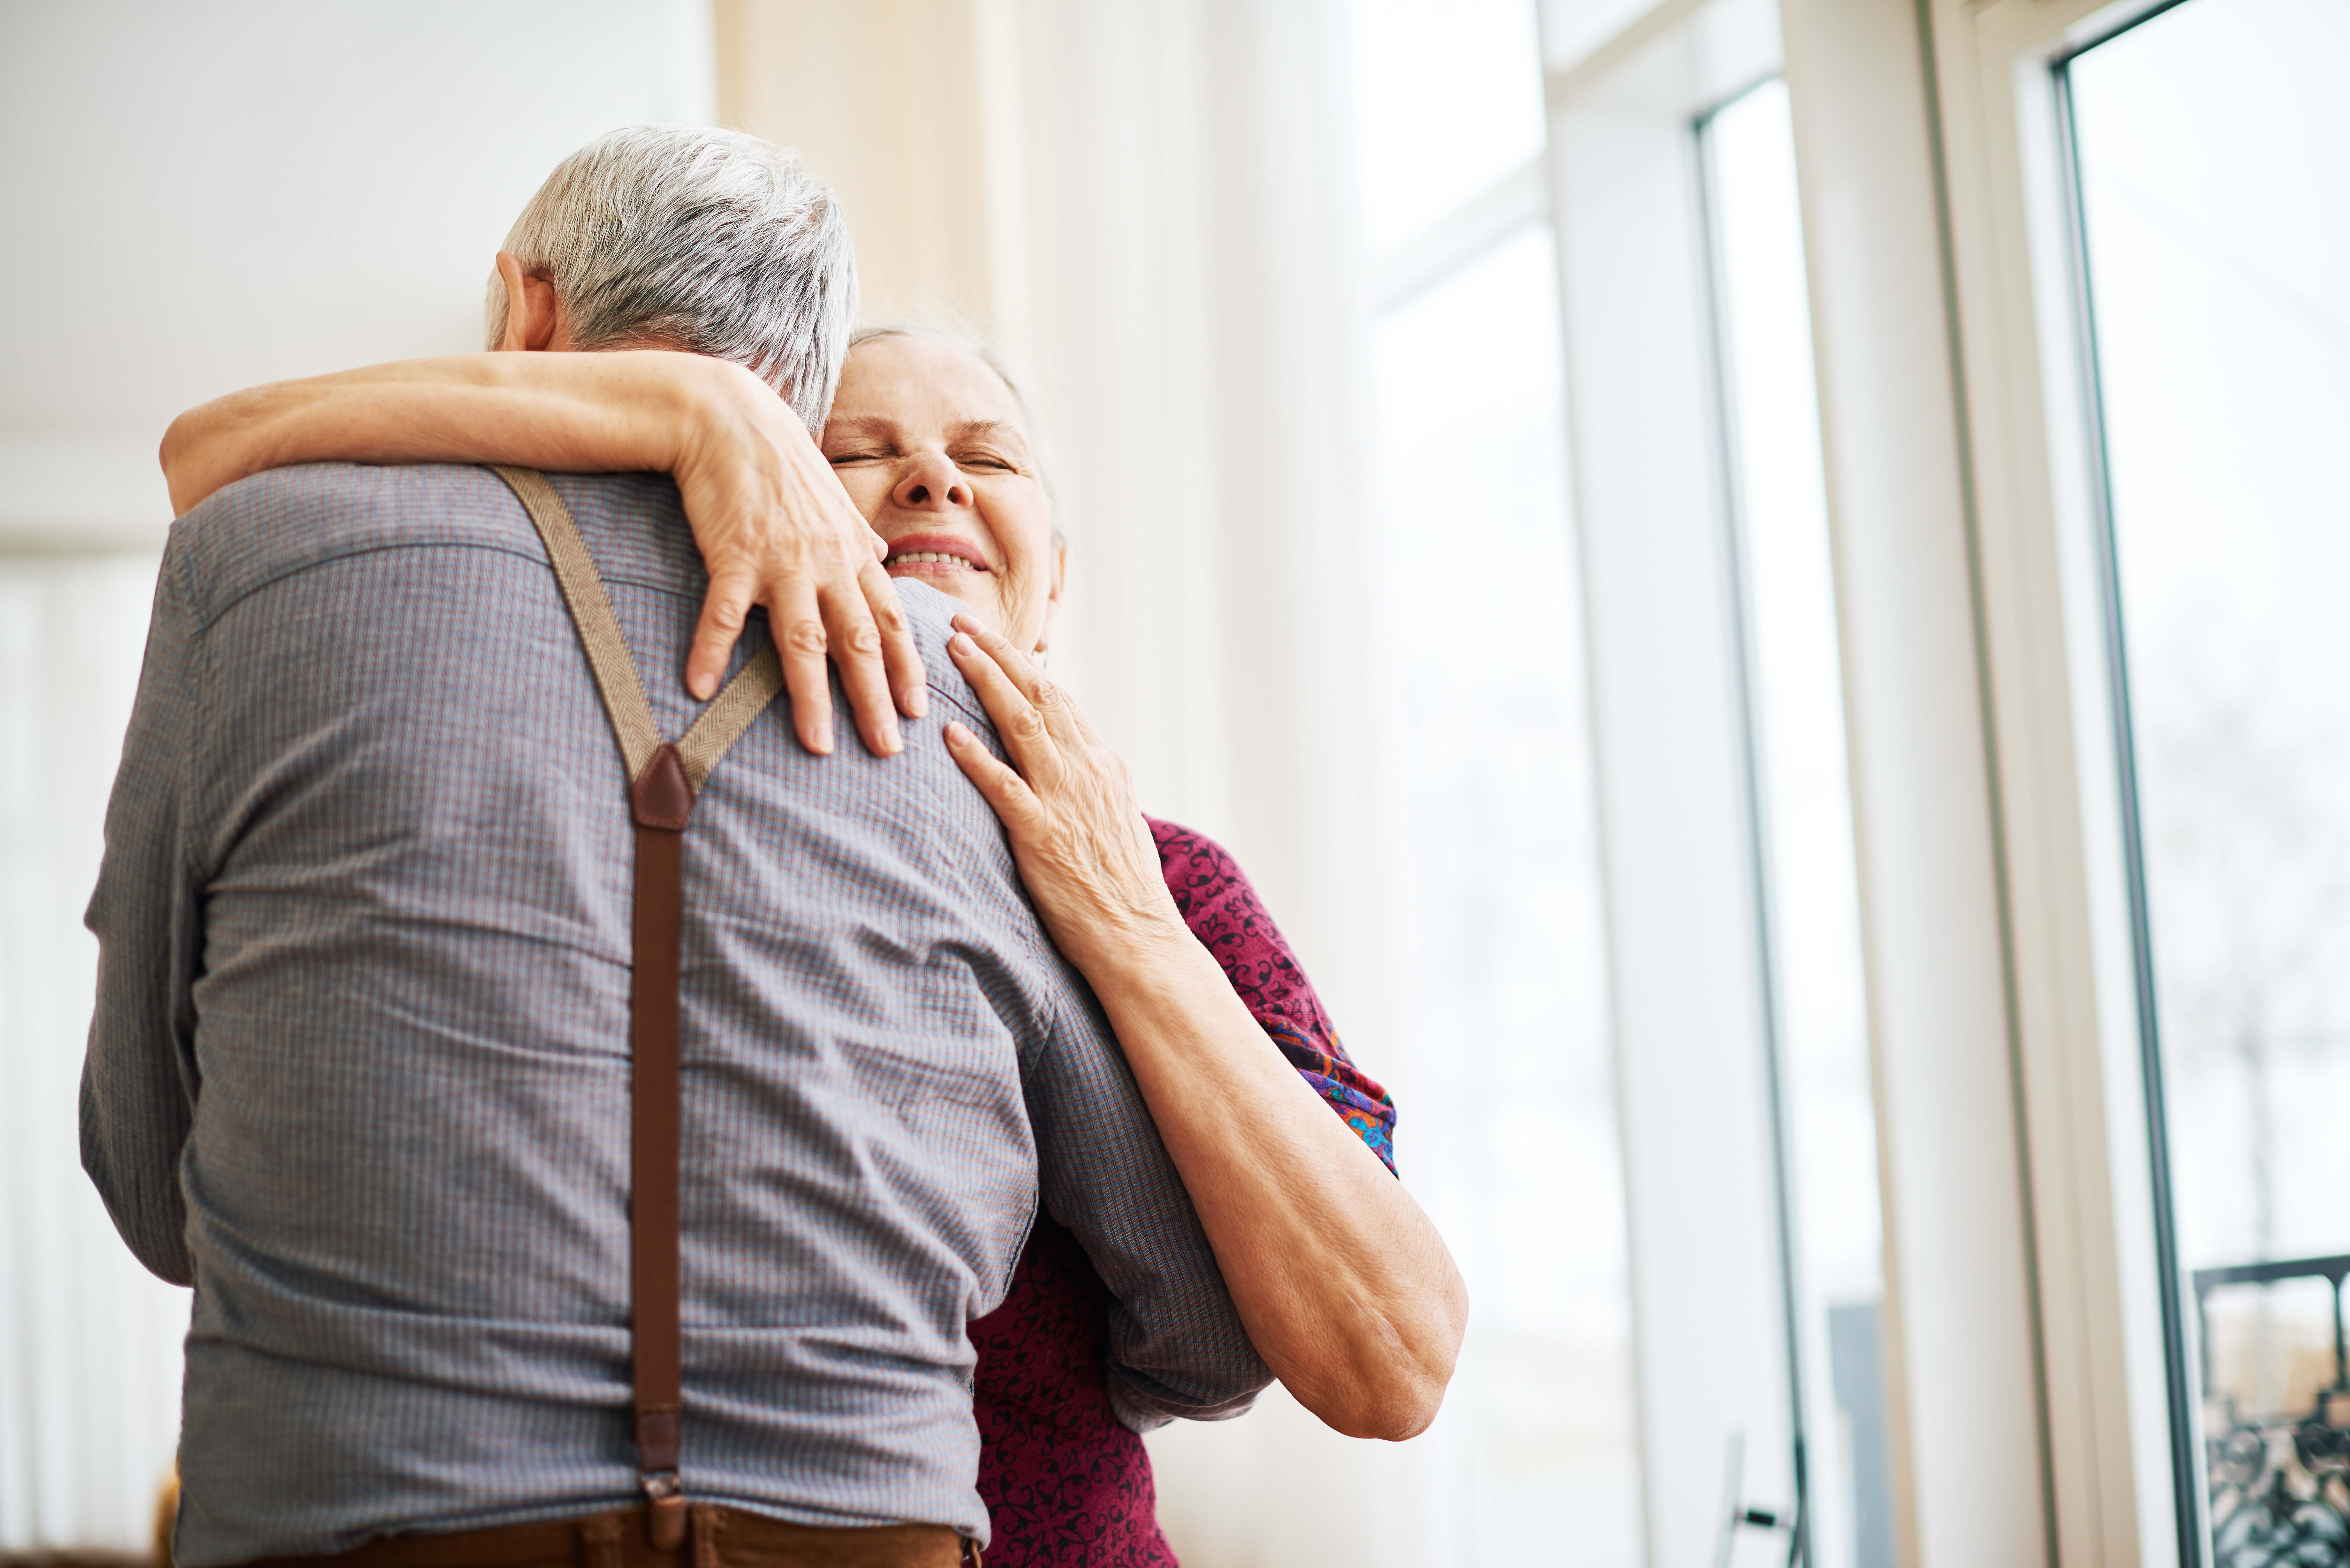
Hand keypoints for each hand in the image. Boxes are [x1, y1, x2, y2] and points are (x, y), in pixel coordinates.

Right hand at [672, 359, 926, 755]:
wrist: (729, 416)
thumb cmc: (781, 460)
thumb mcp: (833, 496)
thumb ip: (859, 533)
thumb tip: (882, 553)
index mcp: (852, 552)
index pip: (889, 620)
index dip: (906, 667)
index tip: (919, 710)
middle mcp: (826, 562)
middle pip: (859, 641)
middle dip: (875, 698)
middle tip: (889, 749)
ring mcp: (781, 560)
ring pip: (805, 639)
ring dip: (812, 697)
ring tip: (820, 746)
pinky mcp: (733, 554)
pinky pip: (725, 613)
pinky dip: (712, 650)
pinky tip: (700, 688)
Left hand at [939, 614, 1186, 974]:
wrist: (1141, 939)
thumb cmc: (1124, 888)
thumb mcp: (1118, 819)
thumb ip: (1096, 783)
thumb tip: (1082, 757)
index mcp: (1104, 765)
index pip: (1060, 700)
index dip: (1023, 665)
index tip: (992, 639)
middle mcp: (1087, 771)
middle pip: (1039, 697)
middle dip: (999, 654)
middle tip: (960, 622)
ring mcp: (1066, 801)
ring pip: (1023, 725)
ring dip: (986, 682)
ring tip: (953, 650)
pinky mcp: (1043, 836)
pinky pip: (1005, 787)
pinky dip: (978, 756)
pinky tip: (950, 733)